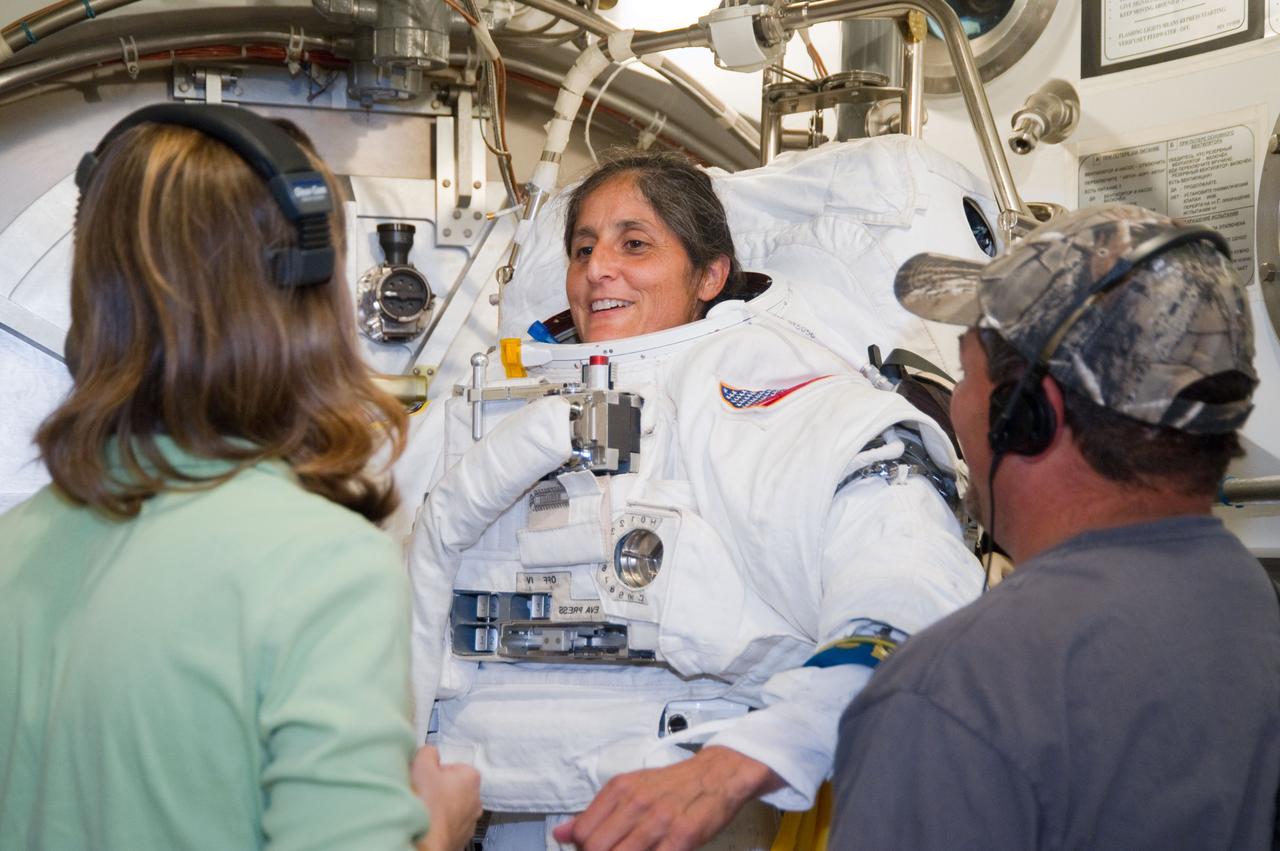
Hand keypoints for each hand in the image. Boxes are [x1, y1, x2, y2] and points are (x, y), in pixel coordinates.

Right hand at [412, 745, 481, 850]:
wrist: (425, 841)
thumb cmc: (426, 804)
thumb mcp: (422, 764)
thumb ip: (429, 752)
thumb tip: (430, 753)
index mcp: (471, 777)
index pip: (454, 766)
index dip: (437, 771)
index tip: (427, 778)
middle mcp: (476, 800)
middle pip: (455, 786)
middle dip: (440, 789)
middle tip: (425, 793)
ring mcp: (470, 821)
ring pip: (453, 807)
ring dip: (441, 808)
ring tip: (426, 811)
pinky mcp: (462, 838)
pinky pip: (450, 825)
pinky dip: (441, 824)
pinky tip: (430, 824)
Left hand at [552, 746, 783, 850]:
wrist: (717, 775)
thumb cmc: (673, 784)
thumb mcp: (631, 788)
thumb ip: (595, 812)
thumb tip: (560, 834)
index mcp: (619, 789)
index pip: (583, 832)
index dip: (584, 849)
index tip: (593, 850)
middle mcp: (636, 803)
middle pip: (595, 848)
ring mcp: (658, 822)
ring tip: (633, 850)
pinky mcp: (681, 838)